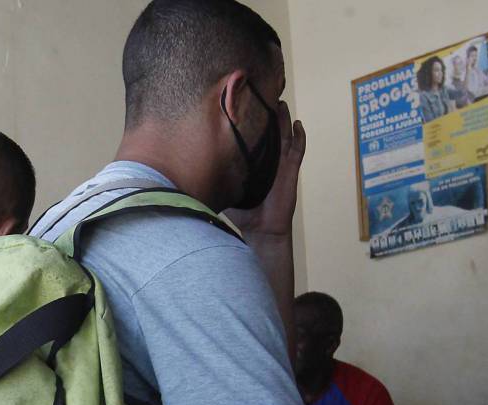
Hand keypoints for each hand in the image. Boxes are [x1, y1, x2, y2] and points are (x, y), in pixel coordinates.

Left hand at [225, 100, 306, 240]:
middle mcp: (266, 158)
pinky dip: (300, 136)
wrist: (261, 230)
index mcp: (251, 161)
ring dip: (283, 118)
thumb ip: (211, 179)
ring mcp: (280, 162)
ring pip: (284, 134)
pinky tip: (298, 123)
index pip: (249, 136)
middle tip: (262, 92)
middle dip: (266, 112)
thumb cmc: (242, 213)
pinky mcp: (291, 170)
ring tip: (280, 101)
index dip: (247, 120)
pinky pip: (298, 150)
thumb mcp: (223, 190)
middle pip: (268, 130)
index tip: (239, 102)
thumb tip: (187, 168)